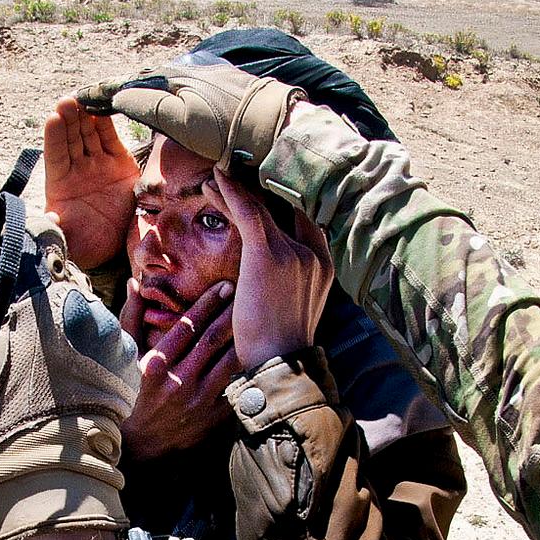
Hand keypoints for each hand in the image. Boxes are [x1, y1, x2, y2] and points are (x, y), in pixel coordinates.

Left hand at [42, 97, 138, 268]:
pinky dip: (106, 124)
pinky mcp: (119, 164)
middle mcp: (77, 170)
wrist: (114, 251)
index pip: (54, 155)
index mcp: (59, 184)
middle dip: (69, 119)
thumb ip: (55, 226)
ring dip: (85, 117)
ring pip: (89, 135)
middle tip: (68, 101)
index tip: (53, 118)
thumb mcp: (65, 236)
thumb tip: (47, 221)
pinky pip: (110, 139)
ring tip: (83, 97)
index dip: (54, 137)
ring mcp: (98, 165)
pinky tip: (102, 107)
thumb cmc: (84, 244)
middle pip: (71, 139)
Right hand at [77, 66, 300, 175]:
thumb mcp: (179, 118)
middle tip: (96, 100)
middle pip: (145, 81)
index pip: (128, 84)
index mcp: (172, 77)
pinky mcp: (221, 88)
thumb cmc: (224, 127)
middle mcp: (186, 71)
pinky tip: (166, 102)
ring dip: (142, 91)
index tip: (80, 100)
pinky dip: (164, 95)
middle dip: (120, 89)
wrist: (273, 125)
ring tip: (123, 101)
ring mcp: (205, 78)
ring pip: (164, 84)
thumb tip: (118, 95)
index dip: (102, 93)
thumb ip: (145, 104)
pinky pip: (182, 89)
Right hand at [120, 278, 240, 460]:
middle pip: (213, 339)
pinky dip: (248, 365)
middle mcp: (178, 382)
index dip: (208, 303)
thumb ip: (132, 317)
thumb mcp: (126, 356)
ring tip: (258, 316)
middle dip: (231, 311)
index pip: (186, 326)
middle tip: (247, 291)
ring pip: (231, 361)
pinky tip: (259, 348)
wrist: (144, 444)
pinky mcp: (215, 416)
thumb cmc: (132, 391)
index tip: (224, 286)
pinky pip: (238, 384)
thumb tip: (136, 282)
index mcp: (154, 366)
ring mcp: (199, 401)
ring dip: (246, 336)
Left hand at [214, 171, 333, 369]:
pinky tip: (217, 179)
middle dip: (257, 193)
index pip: (304, 222)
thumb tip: (274, 276)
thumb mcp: (295, 307)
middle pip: (282, 211)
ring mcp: (292, 252)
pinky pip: (248, 214)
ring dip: (237, 191)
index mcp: (322, 265)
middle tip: (234, 176)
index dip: (282, 205)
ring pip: (262, 209)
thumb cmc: (280, 345)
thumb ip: (292, 283)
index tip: (260, 194)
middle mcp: (312, 253)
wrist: (281, 363)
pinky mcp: (267, 255)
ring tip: (217, 177)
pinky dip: (231, 193)